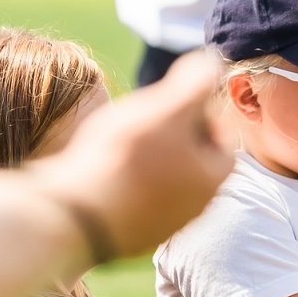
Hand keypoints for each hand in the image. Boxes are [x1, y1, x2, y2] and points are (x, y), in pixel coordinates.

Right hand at [33, 50, 230, 258]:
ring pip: (163, 179)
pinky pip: (134, 198)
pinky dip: (124, 180)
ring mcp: (161, 225)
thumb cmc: (125, 158)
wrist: (75, 216)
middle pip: (193, 159)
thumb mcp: (167, 108)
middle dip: (173, 136)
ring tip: (119, 142)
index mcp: (211, 179)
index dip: (200, 113)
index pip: (222, 138)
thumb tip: (213, 61)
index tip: (171, 102)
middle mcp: (193, 208)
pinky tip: (100, 168)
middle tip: (144, 119)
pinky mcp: (129, 234)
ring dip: (147, 159)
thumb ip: (195, 82)